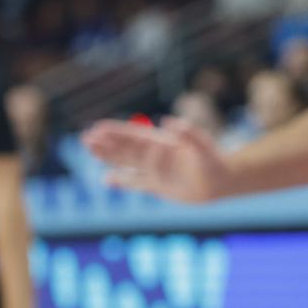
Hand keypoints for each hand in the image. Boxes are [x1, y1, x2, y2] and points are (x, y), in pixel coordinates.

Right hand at [80, 116, 230, 203]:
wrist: (222, 181)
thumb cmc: (215, 162)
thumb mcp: (204, 147)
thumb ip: (189, 134)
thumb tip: (169, 122)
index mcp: (162, 143)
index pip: (134, 136)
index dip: (116, 132)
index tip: (98, 128)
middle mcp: (154, 156)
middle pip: (125, 148)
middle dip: (106, 143)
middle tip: (85, 137)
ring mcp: (154, 171)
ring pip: (125, 163)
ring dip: (108, 157)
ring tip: (90, 149)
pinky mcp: (156, 186)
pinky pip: (134, 182)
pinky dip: (121, 181)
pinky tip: (106, 180)